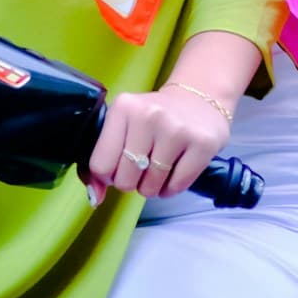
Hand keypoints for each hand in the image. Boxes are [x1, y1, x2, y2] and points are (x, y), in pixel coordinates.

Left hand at [85, 82, 230, 202]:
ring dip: (152, 186)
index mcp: (124, 107)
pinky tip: (174, 171)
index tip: (119, 164)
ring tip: (159, 167)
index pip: (101, 165)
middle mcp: (149, 115)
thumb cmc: (153, 119)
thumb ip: (100, 163)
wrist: (199, 99)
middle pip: (125, 180)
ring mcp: (177, 129)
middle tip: (142, 165)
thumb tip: (95, 198)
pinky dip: (171, 188)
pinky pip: (176, 187)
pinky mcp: (202, 144)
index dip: (108, 174)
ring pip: (151, 187)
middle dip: (131, 181)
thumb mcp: (122, 126)